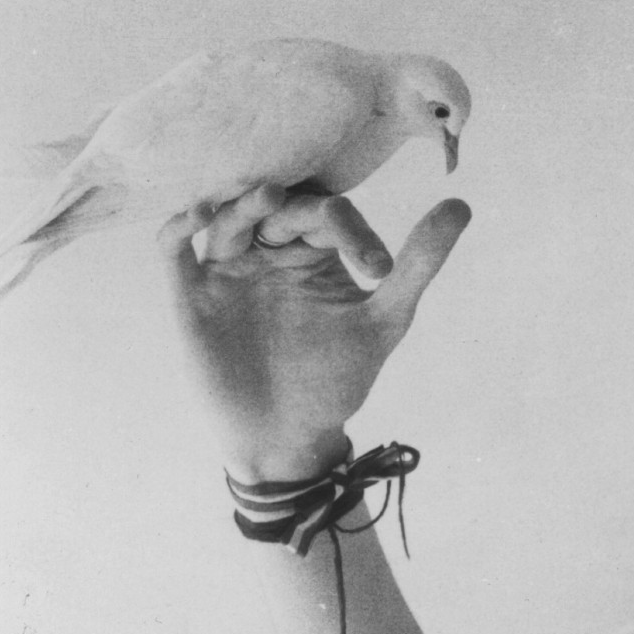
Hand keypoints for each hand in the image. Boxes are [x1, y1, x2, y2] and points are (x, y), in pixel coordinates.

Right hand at [160, 183, 470, 480]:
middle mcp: (269, 252)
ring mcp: (227, 270)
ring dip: (243, 204)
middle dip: (301, 212)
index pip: (330, 215)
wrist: (291, 437)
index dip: (354, 231)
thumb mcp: (385, 320)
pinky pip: (173, 250)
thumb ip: (418, 265)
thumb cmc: (337, 377)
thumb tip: (461, 205)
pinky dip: (178, 227)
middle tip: (327, 226)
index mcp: (315, 252)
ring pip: (227, 218)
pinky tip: (195, 216)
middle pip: (277, 208)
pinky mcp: (190, 296)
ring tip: (267, 196)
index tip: (378, 271)